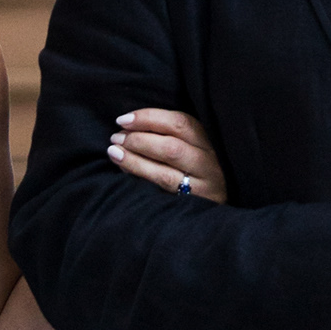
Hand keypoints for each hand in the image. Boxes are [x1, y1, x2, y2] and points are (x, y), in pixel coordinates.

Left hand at [107, 108, 227, 203]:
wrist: (215, 211)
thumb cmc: (193, 168)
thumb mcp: (189, 146)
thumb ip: (166, 134)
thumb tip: (127, 127)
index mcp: (208, 140)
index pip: (180, 122)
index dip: (148, 118)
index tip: (123, 120)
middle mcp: (209, 163)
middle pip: (171, 148)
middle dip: (138, 140)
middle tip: (116, 138)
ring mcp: (203, 188)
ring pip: (165, 174)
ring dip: (134, 161)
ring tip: (114, 153)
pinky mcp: (194, 207)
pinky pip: (162, 195)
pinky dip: (141, 181)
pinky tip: (125, 172)